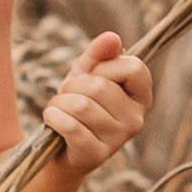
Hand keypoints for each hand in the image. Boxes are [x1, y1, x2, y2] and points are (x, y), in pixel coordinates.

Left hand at [45, 33, 152, 174]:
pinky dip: (53, 117)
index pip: (134, 68)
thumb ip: (98, 54)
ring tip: (58, 109)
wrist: (60, 148)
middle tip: (67, 96)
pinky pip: (71, 126)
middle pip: (100, 86)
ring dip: (59, 102)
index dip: (106, 67)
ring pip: (82, 105)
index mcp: (140, 97)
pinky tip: (52, 119)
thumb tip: (112, 37)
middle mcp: (136, 119)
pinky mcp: (96, 154)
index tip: (94, 77)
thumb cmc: (77, 106)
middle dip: (72, 86)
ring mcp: (118, 140)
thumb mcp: (86, 75)